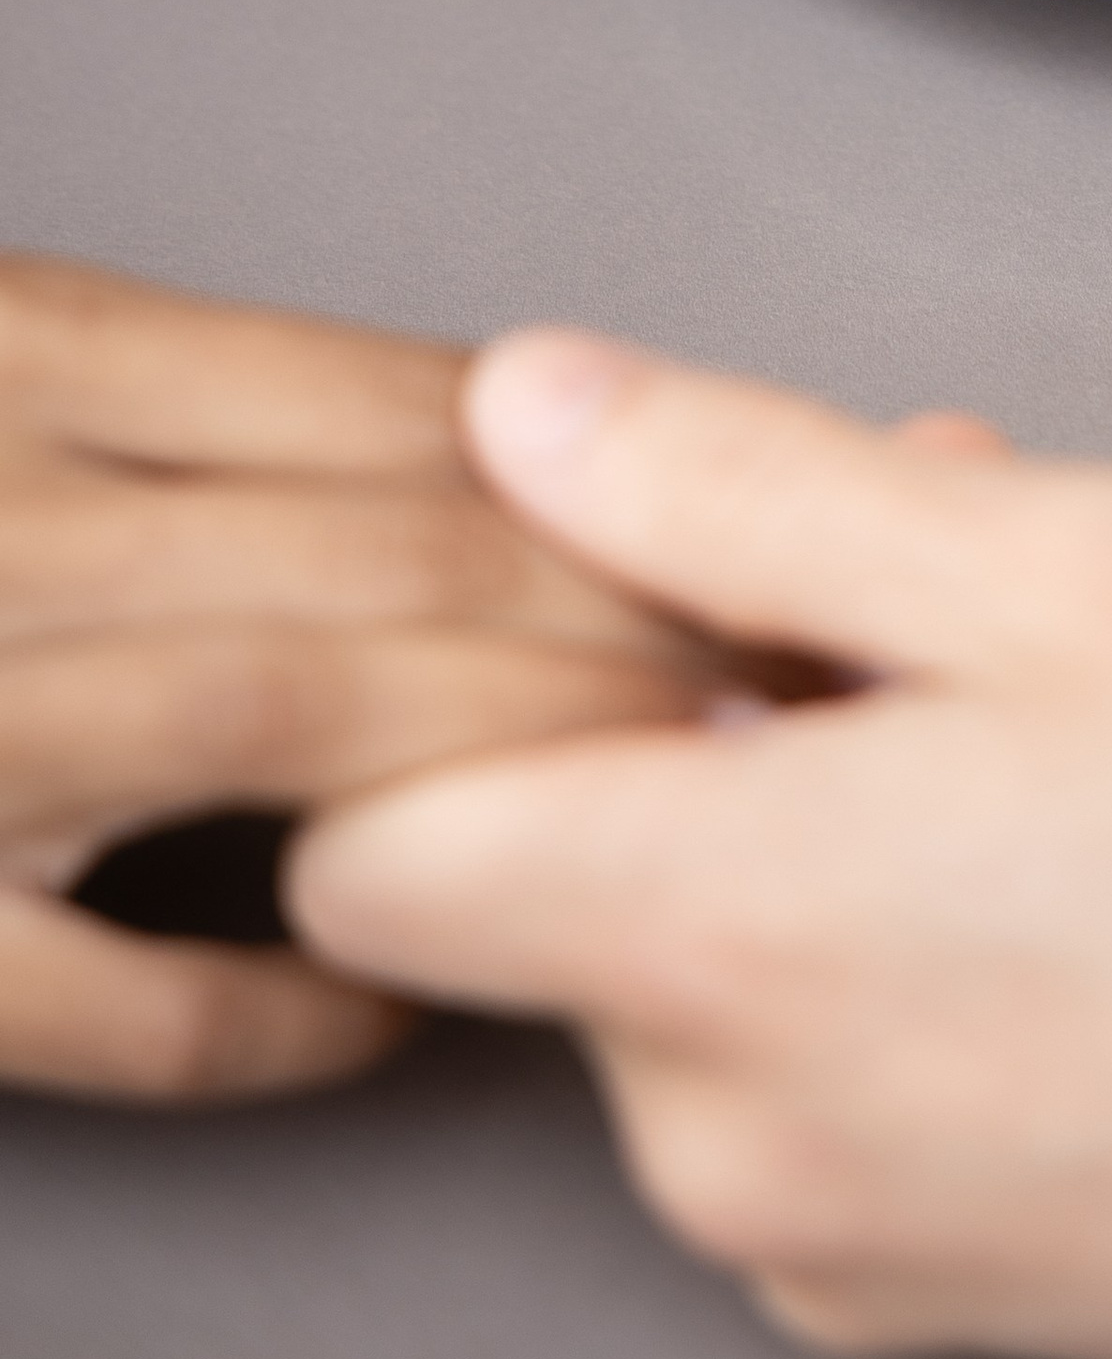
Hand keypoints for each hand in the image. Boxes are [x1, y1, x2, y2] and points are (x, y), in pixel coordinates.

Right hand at [0, 259, 709, 1101]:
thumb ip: (164, 390)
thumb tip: (480, 429)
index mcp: (30, 348)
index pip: (399, 406)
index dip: (615, 476)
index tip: (759, 519)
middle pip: (390, 549)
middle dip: (629, 614)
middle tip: (789, 668)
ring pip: (298, 719)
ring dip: (518, 761)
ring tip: (672, 799)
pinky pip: (120, 1000)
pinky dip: (279, 1010)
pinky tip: (388, 991)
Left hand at [293, 337, 1111, 1358]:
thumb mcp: (1052, 557)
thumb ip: (737, 480)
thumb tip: (532, 415)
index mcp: (709, 932)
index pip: (366, 834)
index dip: (463, 684)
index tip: (610, 591)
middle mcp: (722, 1133)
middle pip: (566, 878)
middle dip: (707, 711)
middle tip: (936, 606)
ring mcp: (830, 1240)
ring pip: (714, 969)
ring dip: (826, 818)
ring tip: (1059, 723)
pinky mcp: (940, 1296)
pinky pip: (830, 1082)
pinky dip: (903, 956)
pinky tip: (1095, 862)